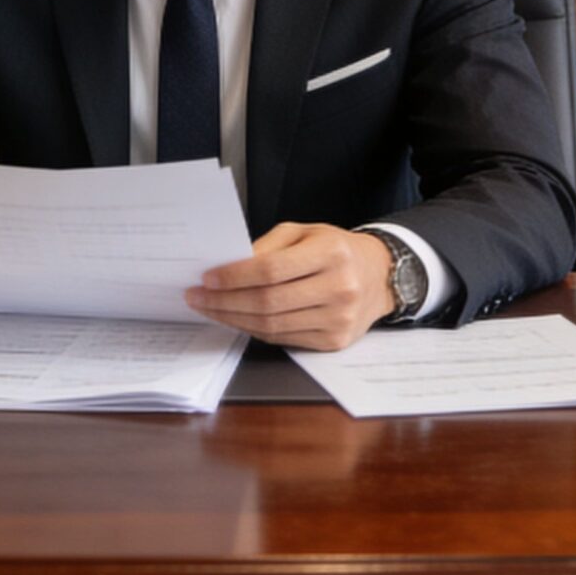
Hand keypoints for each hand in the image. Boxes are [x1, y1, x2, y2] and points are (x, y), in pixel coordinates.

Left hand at [186, 222, 396, 350]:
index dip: (234, 277)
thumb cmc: (334, 249)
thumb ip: (266, 246)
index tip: (206, 278)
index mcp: (331, 254)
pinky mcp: (334, 341)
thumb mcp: (303, 233)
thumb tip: (227, 266)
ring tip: (209, 309)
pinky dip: (253, 330)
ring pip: (272, 325)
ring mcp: (339, 319)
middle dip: (224, 301)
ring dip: (232, 318)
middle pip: (268, 302)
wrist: (379, 276)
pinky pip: (283, 339)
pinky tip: (235, 319)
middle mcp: (339, 288)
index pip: (271, 270)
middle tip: (196, 297)